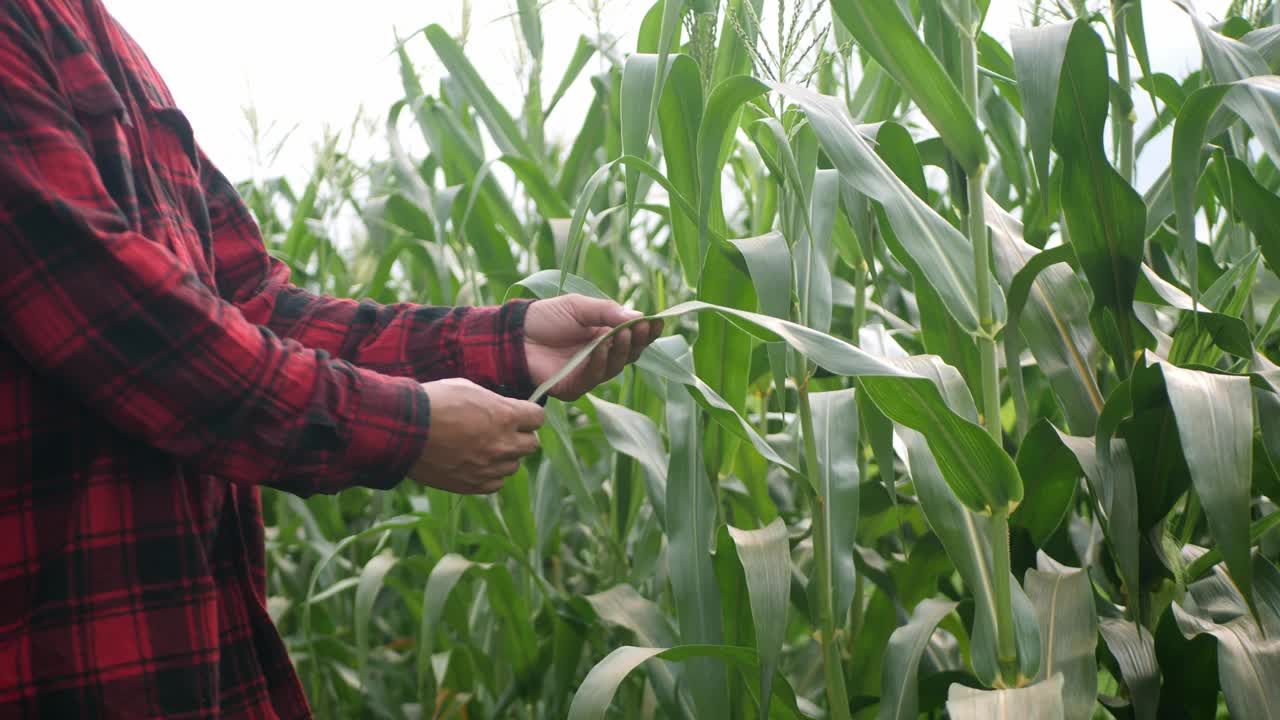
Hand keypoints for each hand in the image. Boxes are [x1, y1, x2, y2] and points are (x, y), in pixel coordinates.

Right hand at [409, 378, 543, 493]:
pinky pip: (496, 484)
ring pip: (514, 466)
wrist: (403, 430)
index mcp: (506, 416)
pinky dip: (490, 474)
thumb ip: (493, 401)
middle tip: (502, 431)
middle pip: (531, 445)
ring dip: (504, 457)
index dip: (528, 414)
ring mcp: (489, 467)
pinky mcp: (473, 484)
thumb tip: (501, 407)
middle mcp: (503, 444)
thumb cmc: (433, 402)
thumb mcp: (467, 388)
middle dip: (520, 436)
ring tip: (483, 447)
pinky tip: (476, 463)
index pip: (538, 418)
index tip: (518, 413)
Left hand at [524, 295, 663, 399]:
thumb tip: (640, 317)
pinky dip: (600, 361)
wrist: (515, 334)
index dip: (647, 331)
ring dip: (620, 349)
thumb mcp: (580, 307)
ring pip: (615, 366)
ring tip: (621, 333)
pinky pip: (594, 377)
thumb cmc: (546, 318)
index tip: (658, 321)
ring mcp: (588, 373)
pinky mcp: (575, 387)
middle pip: (630, 353)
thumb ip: (608, 312)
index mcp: (604, 336)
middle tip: (642, 327)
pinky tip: (601, 347)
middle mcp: (600, 356)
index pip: (633, 336)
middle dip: (638, 340)